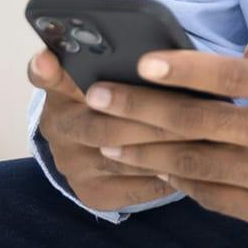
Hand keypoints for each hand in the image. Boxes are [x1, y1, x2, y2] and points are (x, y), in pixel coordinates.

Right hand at [27, 48, 182, 211]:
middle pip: (100, 126)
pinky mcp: (92, 194)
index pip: (45, 75)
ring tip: (203, 136)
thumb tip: (155, 53)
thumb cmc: (120, 96)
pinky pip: (136, 188)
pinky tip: (194, 163)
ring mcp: (72, 165)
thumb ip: (120, 60)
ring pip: (123, 160)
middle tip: (189, 111)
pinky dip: (168, 176)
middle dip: (148, 119)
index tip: (48, 59)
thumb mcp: (113, 73)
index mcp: (60, 88)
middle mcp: (59, 128)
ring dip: (165, 148)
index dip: (46, 70)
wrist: (100, 147)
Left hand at [84, 28, 247, 233]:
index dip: (184, 69)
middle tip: (97, 97)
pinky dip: (180, 180)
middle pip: (198, 122)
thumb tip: (235, 57)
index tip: (142, 63)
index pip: (230, 77)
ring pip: (196, 164)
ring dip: (146, 150)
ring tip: (108, 138)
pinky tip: (155, 165)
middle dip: (140, 109)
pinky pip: (213, 196)